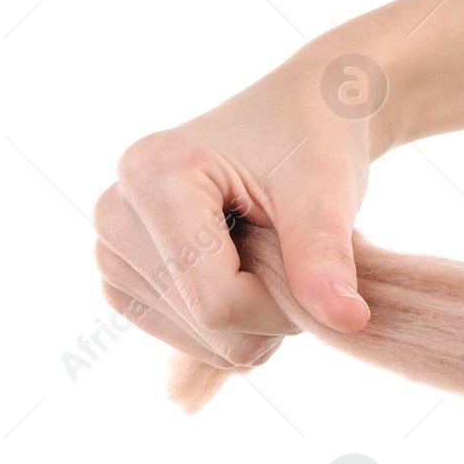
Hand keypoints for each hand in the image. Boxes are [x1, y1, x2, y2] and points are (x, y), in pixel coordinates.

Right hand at [94, 40, 385, 368]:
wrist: (295, 119)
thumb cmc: (310, 140)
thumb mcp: (326, 189)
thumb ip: (326, 258)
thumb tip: (351, 323)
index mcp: (153, 175)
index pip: (219, 302)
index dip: (285, 304)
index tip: (316, 261)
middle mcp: (114, 215)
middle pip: (210, 327)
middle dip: (272, 305)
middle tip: (288, 244)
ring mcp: (111, 255)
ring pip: (206, 345)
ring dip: (257, 315)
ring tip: (263, 248)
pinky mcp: (124, 284)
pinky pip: (197, 345)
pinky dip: (238, 321)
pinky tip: (242, 266)